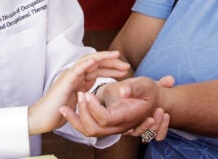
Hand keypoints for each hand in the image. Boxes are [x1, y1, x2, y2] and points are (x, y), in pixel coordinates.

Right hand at [28, 51, 129, 134]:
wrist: (43, 118)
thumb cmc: (58, 111)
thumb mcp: (77, 101)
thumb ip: (85, 92)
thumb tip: (93, 85)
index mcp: (79, 80)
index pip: (97, 70)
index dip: (111, 69)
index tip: (124, 70)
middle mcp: (75, 75)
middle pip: (96, 63)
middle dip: (112, 63)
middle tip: (126, 65)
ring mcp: (70, 75)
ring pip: (89, 61)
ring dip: (104, 58)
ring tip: (118, 58)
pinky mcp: (65, 80)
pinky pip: (78, 68)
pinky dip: (88, 62)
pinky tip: (98, 59)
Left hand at [59, 75, 174, 136]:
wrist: (152, 99)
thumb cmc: (149, 91)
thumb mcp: (145, 85)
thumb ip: (134, 88)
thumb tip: (123, 91)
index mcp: (126, 116)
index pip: (105, 119)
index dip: (94, 108)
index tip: (88, 93)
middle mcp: (118, 125)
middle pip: (94, 129)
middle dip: (81, 115)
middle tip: (77, 96)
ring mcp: (112, 126)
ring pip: (89, 131)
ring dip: (75, 121)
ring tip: (65, 107)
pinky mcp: (106, 122)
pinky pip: (89, 127)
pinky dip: (78, 120)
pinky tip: (70, 109)